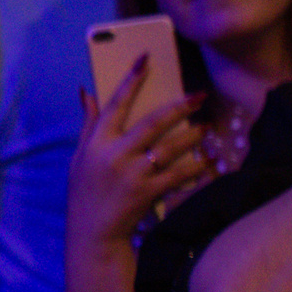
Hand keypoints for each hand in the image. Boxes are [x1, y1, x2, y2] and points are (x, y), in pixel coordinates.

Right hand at [68, 57, 207, 250]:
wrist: (93, 231)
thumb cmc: (86, 190)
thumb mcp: (81, 156)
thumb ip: (89, 123)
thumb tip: (86, 91)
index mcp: (97, 142)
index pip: (115, 104)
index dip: (131, 80)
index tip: (146, 59)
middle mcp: (115, 155)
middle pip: (152, 123)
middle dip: (178, 107)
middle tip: (199, 94)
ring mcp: (132, 174)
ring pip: (170, 148)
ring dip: (192, 136)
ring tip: (208, 126)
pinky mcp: (148, 192)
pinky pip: (178, 175)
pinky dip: (196, 167)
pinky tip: (210, 160)